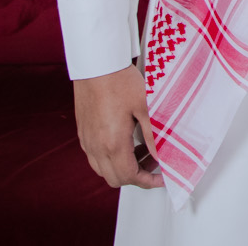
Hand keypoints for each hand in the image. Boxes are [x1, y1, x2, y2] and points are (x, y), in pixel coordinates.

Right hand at [74, 64, 162, 189]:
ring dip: (123, 167)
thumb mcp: (146, 107)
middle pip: (115, 178)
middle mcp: (96, 146)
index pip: (129, 177)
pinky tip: (127, 141)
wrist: (96, 65)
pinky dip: (112, 158)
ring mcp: (87, 141)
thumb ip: (155, 135)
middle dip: (137, 177)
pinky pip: (96, 156)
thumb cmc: (119, 81)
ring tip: (143, 151)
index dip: (147, 182)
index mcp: (112, 144)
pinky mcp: (83, 133)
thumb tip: (164, 155)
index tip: (161, 178)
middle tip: (154, 163)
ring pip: (103, 169)